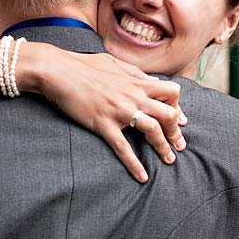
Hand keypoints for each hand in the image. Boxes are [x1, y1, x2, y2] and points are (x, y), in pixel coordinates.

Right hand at [33, 47, 186, 182]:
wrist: (58, 71)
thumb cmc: (83, 65)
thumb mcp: (113, 62)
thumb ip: (134, 72)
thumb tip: (150, 81)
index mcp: (136, 82)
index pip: (171, 93)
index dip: (178, 107)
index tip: (180, 121)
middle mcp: (133, 96)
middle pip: (168, 114)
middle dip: (176, 132)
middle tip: (179, 145)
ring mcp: (119, 111)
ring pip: (152, 130)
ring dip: (163, 147)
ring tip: (168, 160)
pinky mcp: (103, 124)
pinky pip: (123, 147)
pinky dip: (134, 164)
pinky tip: (142, 177)